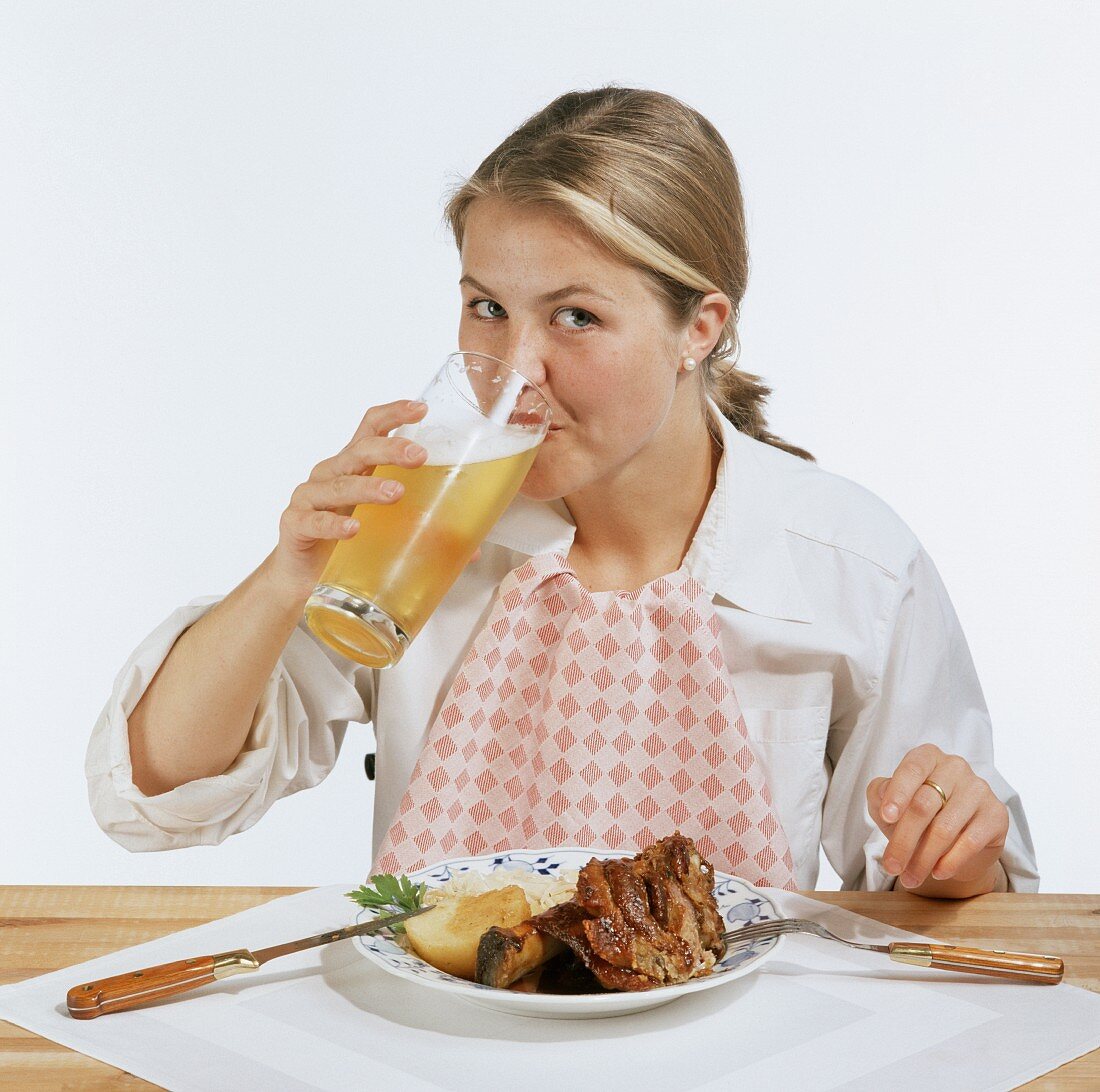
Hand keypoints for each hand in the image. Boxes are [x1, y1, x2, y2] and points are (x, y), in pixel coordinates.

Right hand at [263, 399, 429, 601]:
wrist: (303, 579)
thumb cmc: (348, 544)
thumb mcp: (387, 529)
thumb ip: (425, 532)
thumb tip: (473, 551)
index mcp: (356, 467)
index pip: (372, 427)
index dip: (394, 413)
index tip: (422, 409)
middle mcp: (332, 474)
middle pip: (360, 450)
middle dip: (390, 448)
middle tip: (419, 456)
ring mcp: (311, 498)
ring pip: (339, 484)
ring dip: (368, 488)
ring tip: (395, 494)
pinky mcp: (295, 525)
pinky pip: (314, 520)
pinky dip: (333, 524)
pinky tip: (353, 529)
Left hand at [866, 744, 1008, 894]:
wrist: (954, 844)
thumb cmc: (916, 817)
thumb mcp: (890, 803)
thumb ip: (880, 794)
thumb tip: (883, 795)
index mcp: (928, 756)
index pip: (912, 769)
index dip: (898, 792)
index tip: (886, 817)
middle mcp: (955, 766)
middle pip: (924, 804)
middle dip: (903, 840)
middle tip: (891, 866)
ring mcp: (979, 789)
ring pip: (945, 827)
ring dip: (923, 858)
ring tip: (909, 878)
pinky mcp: (997, 814)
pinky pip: (970, 841)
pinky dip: (950, 861)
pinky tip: (937, 873)